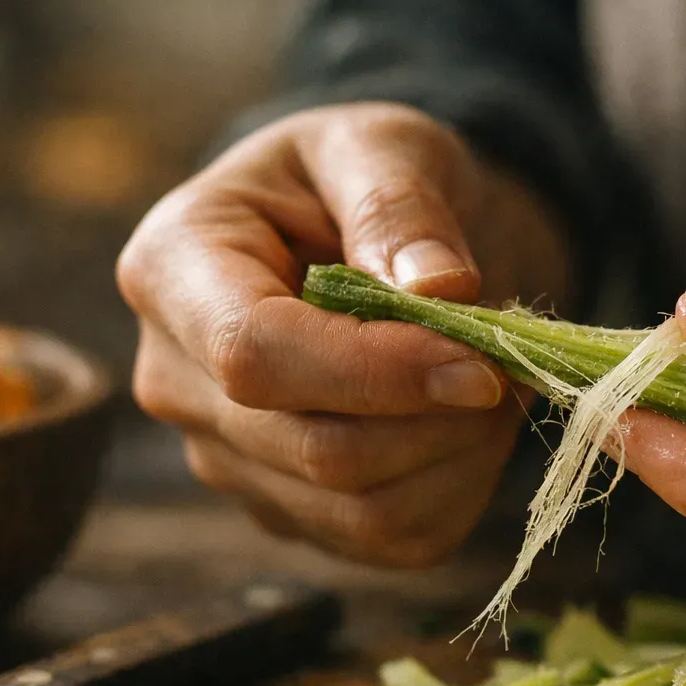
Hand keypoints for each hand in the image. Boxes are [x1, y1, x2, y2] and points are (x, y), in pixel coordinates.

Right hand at [118, 103, 569, 566]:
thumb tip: (441, 289)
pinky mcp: (287, 510)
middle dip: (439, 417)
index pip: (254, 357)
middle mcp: (177, 381)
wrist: (364, 235)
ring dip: (460, 458)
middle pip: (316, 450)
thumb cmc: (362, 177)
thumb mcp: (384, 144)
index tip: (480, 364)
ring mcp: (227, 459)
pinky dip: (458, 492)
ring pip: (361, 512)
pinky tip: (470, 427)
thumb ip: (400, 203)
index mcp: (174, 270)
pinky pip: (390, 541)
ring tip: (495, 383)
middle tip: (511, 362)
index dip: (376, 373)